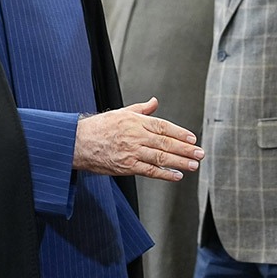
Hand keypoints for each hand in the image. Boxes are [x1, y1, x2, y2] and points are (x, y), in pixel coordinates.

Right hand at [72, 97, 203, 180]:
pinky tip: (176, 176)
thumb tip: (154, 101)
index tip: (193, 139)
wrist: (76, 142)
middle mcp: (135, 136)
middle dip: (185, 149)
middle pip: (165, 143)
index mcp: (135, 121)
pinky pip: (148, 171)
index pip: (163, 127)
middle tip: (199, 153)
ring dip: (179, 162)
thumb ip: (141, 109)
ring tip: (193, 165)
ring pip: (160, 157)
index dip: (180, 133)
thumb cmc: (98, 127)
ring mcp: (131, 152)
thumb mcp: (121, 113)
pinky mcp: (125, 166)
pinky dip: (164, 174)